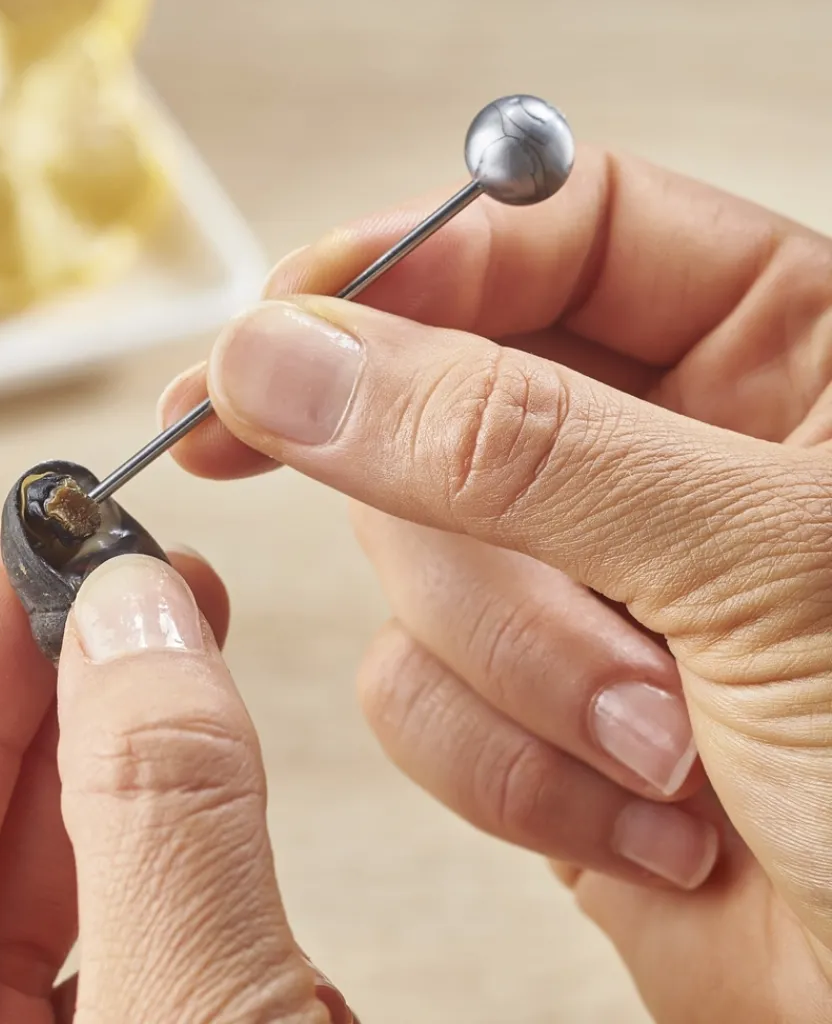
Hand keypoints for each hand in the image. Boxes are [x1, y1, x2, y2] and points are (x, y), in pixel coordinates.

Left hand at [0, 533, 356, 1022]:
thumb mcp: (203, 1023)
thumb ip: (162, 829)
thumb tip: (132, 621)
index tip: (19, 561)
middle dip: (52, 700)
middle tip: (121, 577)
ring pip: (73, 904)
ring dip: (130, 756)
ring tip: (182, 638)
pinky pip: (157, 942)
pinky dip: (191, 844)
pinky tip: (223, 770)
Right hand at [160, 149, 831, 1021]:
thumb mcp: (757, 564)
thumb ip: (513, 442)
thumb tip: (290, 355)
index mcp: (774, 352)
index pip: (548, 231)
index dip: (409, 260)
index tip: (276, 321)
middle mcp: (659, 456)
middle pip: (447, 394)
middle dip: (457, 514)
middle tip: (441, 548)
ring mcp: (579, 582)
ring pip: (411, 554)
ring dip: (512, 664)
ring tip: (658, 745)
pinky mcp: (521, 708)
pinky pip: (411, 688)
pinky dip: (504, 766)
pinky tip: (641, 820)